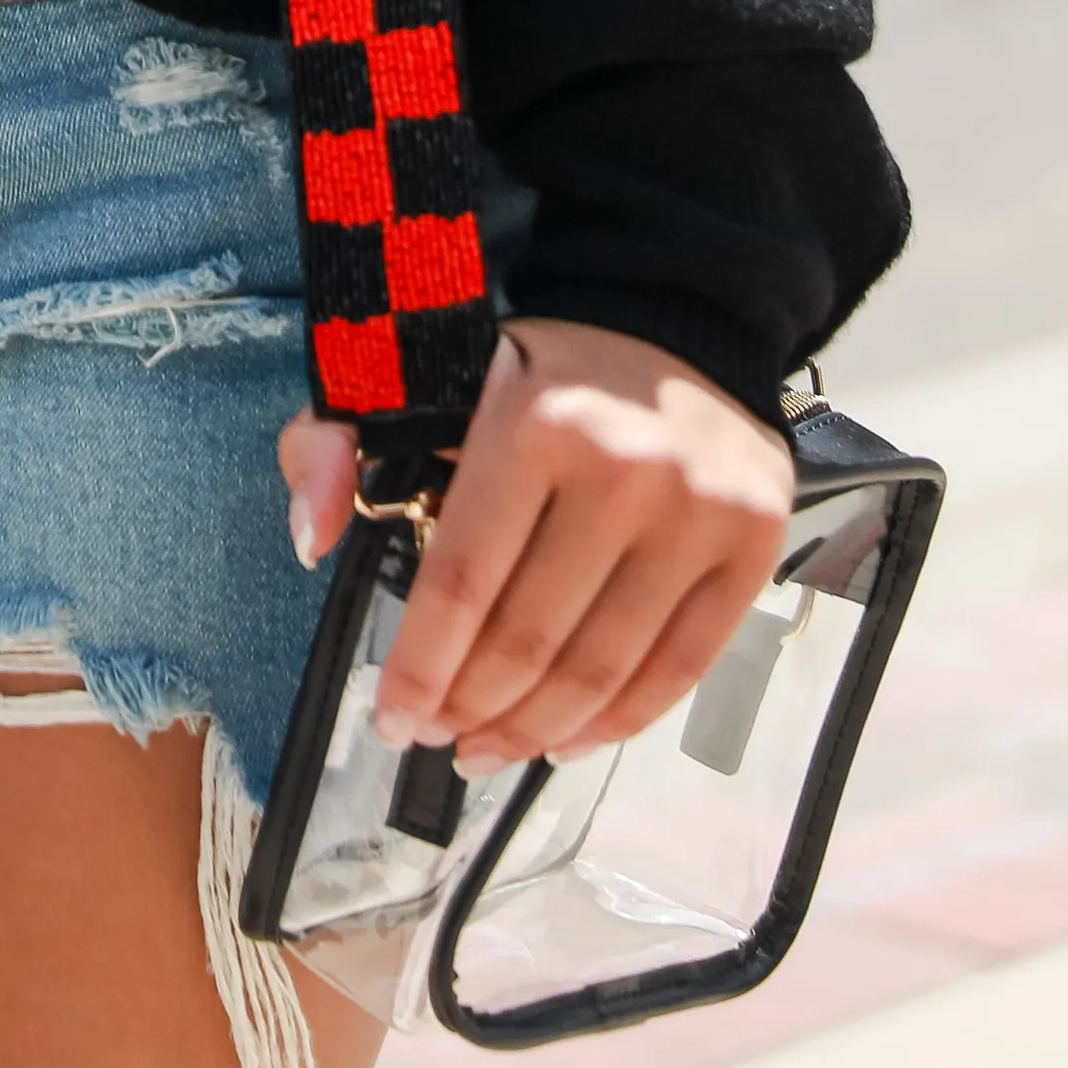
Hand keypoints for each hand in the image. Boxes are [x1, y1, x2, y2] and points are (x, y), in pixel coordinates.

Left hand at [275, 318, 792, 772]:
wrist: (676, 318)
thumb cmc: (537, 367)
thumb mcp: (422, 370)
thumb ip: (336, 440)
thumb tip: (313, 536)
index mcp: (534, 421)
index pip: (463, 579)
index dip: (422, 666)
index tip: (391, 718)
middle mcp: (625, 468)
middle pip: (531, 639)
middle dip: (469, 707)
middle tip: (436, 738)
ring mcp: (698, 512)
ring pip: (601, 670)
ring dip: (532, 731)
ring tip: (485, 749)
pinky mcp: (754, 545)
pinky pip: (678, 669)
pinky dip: (615, 723)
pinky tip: (563, 741)